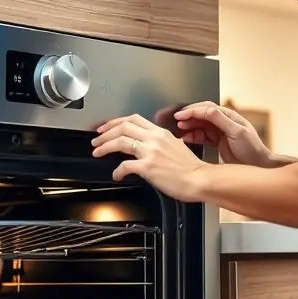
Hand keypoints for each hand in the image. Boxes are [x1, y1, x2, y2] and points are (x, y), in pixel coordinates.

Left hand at [91, 114, 211, 201]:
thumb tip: (152, 148)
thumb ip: (163, 144)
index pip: (134, 119)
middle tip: (96, 139)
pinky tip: (116, 175)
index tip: (107, 127)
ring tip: (97, 152)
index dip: (116, 122)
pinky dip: (117, 171)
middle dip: (105, 132)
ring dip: (105, 146)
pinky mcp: (148, 166)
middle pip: (123, 126)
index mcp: (161, 133)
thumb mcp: (177, 147)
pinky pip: (125, 165)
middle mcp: (155, 138)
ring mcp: (151, 151)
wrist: (200, 179)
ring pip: (120, 141)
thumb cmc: (192, 168)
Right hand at [173, 101, 273, 166]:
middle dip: (188, 117)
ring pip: (200, 125)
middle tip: (176, 122)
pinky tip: (185, 138)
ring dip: (189, 127)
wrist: (259, 166)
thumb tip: (207, 109)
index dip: (192, 111)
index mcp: (229, 116)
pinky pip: (201, 136)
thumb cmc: (252, 150)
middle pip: (201, 115)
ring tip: (178, 130)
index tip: (180, 115)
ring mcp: (220, 131)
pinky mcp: (217, 141)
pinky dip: (192, 136)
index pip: (207, 108)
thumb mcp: (237, 132)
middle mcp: (223, 122)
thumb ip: (221, 120)